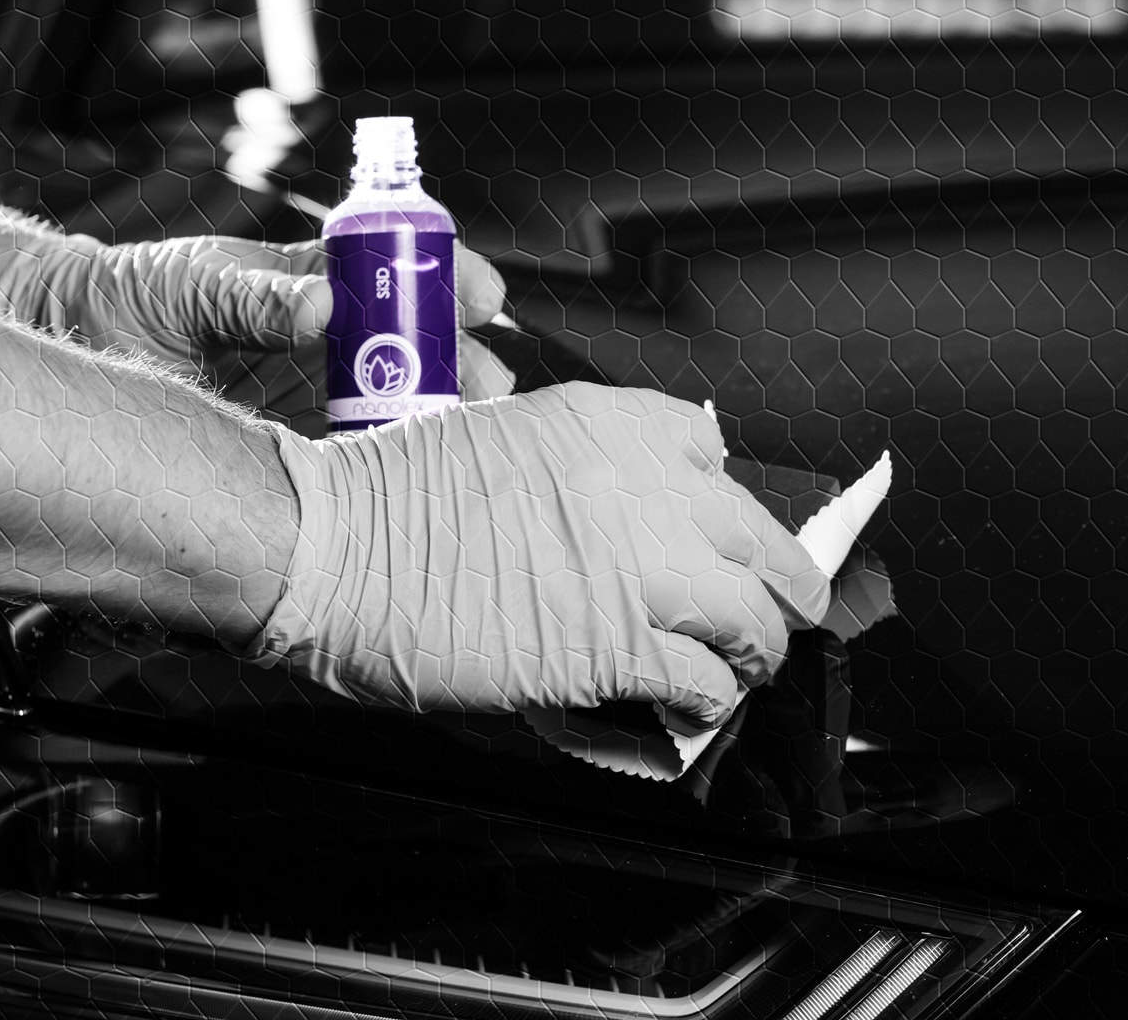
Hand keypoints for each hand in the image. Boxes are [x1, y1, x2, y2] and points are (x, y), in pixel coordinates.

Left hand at [42, 235, 516, 433]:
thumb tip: (319, 306)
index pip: (397, 270)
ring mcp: (306, 395)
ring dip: (433, 416)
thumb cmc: (125, 298)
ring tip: (462, 435)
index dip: (448, 279)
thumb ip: (251, 295)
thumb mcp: (189, 286)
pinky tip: (407, 480)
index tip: (482, 297)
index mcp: (309, 282)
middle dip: (462, 360)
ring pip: (391, 404)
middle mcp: (320, 338)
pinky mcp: (287, 451)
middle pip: (413, 345)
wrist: (66, 349)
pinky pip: (347, 457)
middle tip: (490, 385)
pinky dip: (382, 466)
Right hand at [249, 383, 831, 731]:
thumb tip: (605, 518)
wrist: (339, 549)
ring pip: (752, 616)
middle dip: (784, 583)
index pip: (711, 449)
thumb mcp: (499, 433)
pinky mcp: (618, 648)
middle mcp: (646, 486)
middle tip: (788, 609)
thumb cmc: (390, 496)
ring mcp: (641, 568)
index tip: (717, 531)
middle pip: (759, 538)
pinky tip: (694, 706)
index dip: (719, 500)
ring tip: (746, 669)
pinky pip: (702, 680)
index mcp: (612, 421)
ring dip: (756, 650)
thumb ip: (572, 467)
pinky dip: (707, 698)